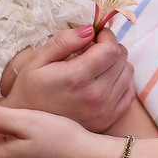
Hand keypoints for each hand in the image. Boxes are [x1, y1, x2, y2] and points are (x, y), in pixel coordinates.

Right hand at [2, 25, 134, 131]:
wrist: (28, 127)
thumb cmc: (30, 90)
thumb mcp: (38, 61)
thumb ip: (64, 41)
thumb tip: (90, 30)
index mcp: (77, 78)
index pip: (111, 49)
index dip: (107, 36)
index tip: (97, 35)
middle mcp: (95, 96)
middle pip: (122, 58)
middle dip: (110, 48)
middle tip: (92, 50)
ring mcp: (104, 110)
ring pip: (128, 73)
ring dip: (116, 64)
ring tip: (95, 67)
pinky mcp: (109, 120)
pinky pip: (128, 92)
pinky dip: (120, 82)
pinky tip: (101, 82)